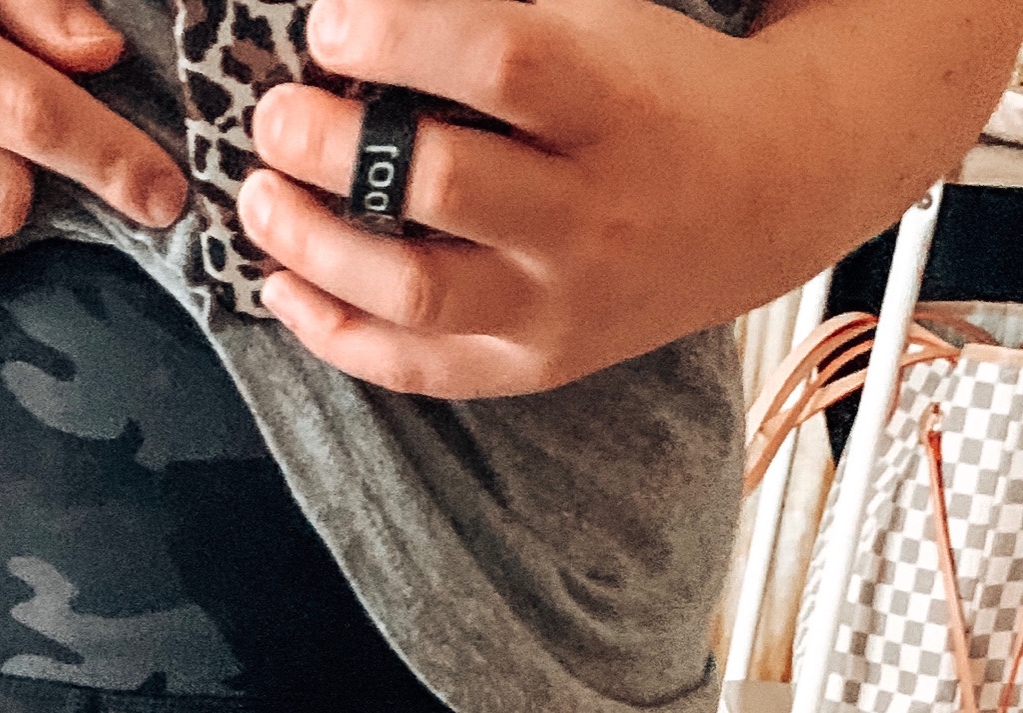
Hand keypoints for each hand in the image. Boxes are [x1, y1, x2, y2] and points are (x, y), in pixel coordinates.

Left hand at [242, 0, 979, 397]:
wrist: (768, 193)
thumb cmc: (656, 91)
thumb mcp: (603, 26)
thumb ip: (501, 22)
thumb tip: (365, 13)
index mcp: (617, 102)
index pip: (500, 62)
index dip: (401, 39)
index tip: (329, 23)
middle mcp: (590, 213)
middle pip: (442, 184)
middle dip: (335, 149)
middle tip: (274, 115)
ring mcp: (558, 302)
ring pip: (414, 288)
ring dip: (313, 246)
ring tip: (257, 196)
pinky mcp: (529, 363)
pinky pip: (413, 365)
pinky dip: (332, 330)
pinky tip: (280, 284)